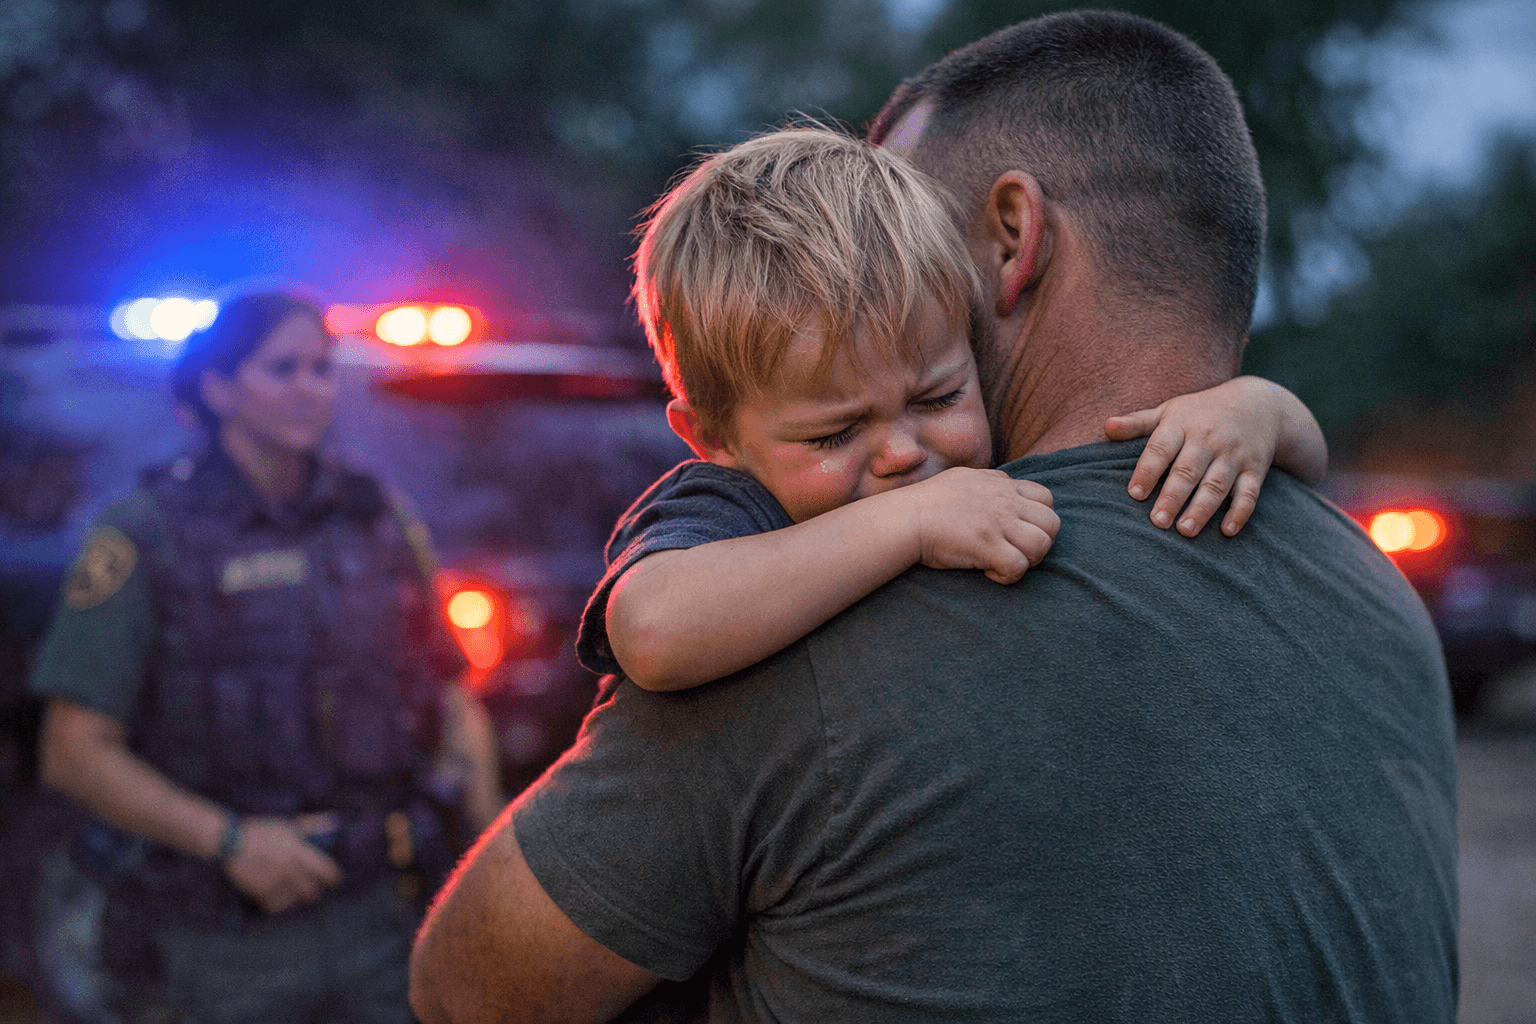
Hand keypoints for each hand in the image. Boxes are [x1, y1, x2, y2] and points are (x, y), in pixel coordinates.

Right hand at [222, 815, 342, 914]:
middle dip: (313, 889)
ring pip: (294, 899)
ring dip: (295, 897)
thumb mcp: (287, 825)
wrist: (228, 841)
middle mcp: (288, 865)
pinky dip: (279, 903)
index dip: (332, 877)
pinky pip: (276, 904)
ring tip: (293, 892)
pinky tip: (278, 896)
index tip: (335, 880)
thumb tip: (335, 822)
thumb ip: (312, 826)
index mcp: (297, 848)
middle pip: (311, 889)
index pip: (324, 869)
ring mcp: (274, 880)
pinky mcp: (260, 890)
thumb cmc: (260, 831)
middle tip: (312, 889)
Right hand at [903, 467, 1057, 583]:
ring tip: (1005, 562)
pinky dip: (1008, 576)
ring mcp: (997, 522)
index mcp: (1001, 484)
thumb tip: (1002, 483)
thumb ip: (989, 481)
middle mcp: (1005, 501)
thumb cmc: (927, 502)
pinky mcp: (986, 545)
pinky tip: (990, 573)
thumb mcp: (964, 478)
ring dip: (1029, 560)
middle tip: (1017, 552)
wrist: (906, 517)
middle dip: (1041, 542)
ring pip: (1042, 545)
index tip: (1018, 531)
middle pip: (1052, 523)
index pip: (1046, 497)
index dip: (1039, 518)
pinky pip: (1018, 566)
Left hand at [1106, 376, 1288, 537]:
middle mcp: (1208, 440)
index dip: (1147, 471)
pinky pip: (1249, 493)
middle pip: (1188, 471)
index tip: (1134, 494)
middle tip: (1157, 522)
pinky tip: (1227, 531)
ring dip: (1201, 509)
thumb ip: (1138, 423)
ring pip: (1216, 484)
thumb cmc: (1201, 412)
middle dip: (1173, 497)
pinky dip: (1240, 512)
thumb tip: (1106, 427)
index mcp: (1182, 425)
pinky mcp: (1254, 469)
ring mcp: (1234, 455)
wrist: (1260, 404)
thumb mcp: (1170, 411)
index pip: (1161, 448)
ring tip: (1184, 530)